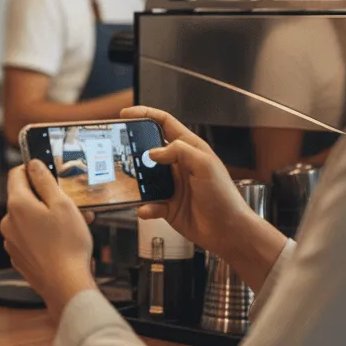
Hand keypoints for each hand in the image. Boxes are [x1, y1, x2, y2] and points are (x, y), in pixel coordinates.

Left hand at [0, 161, 97, 320]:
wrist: (65, 285)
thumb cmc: (67, 244)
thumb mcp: (62, 204)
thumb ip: (45, 180)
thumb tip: (33, 164)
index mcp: (17, 205)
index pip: (15, 175)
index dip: (31, 169)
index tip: (46, 173)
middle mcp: (8, 222)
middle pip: (23, 198)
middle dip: (45, 198)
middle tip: (69, 205)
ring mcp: (11, 241)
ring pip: (28, 219)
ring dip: (46, 218)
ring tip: (72, 226)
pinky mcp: (18, 257)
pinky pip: (29, 238)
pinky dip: (43, 235)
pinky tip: (62, 242)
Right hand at [118, 105, 260, 255]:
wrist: (228, 231)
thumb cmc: (224, 196)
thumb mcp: (205, 165)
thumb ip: (180, 151)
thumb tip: (153, 152)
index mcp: (189, 148)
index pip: (164, 123)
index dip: (145, 114)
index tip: (126, 114)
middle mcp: (178, 164)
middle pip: (149, 149)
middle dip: (133, 148)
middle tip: (117, 149)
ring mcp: (171, 185)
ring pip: (144, 177)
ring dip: (135, 180)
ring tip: (125, 181)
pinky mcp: (167, 206)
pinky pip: (149, 203)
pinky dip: (145, 206)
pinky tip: (146, 209)